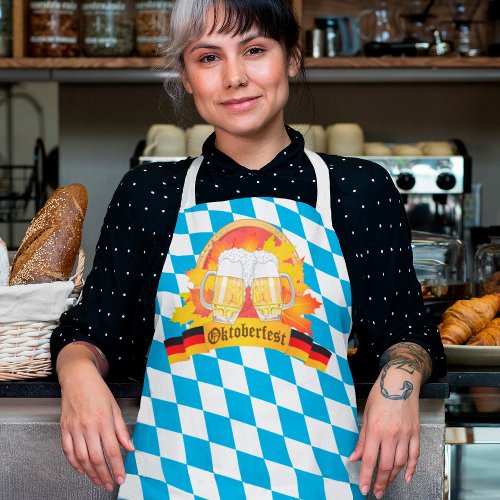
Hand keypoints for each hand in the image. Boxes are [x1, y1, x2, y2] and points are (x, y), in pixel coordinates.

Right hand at [57, 345, 134, 490]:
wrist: (78, 378)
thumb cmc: (98, 391)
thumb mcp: (115, 408)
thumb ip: (122, 430)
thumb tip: (130, 447)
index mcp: (104, 421)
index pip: (113, 450)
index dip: (117, 467)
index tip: (121, 478)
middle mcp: (89, 427)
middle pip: (96, 458)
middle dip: (104, 475)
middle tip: (109, 484)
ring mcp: (75, 429)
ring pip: (82, 458)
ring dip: (90, 473)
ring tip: (97, 481)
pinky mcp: (64, 429)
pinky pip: (68, 451)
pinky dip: (74, 464)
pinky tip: (81, 469)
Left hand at [349, 367, 420, 497]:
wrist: (400, 381)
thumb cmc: (381, 393)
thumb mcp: (365, 413)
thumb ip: (361, 438)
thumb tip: (354, 456)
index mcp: (375, 429)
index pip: (369, 459)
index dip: (366, 476)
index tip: (364, 488)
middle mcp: (391, 434)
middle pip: (386, 465)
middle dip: (380, 482)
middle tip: (376, 492)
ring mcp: (405, 434)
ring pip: (400, 464)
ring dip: (393, 478)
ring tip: (386, 485)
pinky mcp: (415, 433)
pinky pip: (415, 455)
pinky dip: (412, 469)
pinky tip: (407, 477)